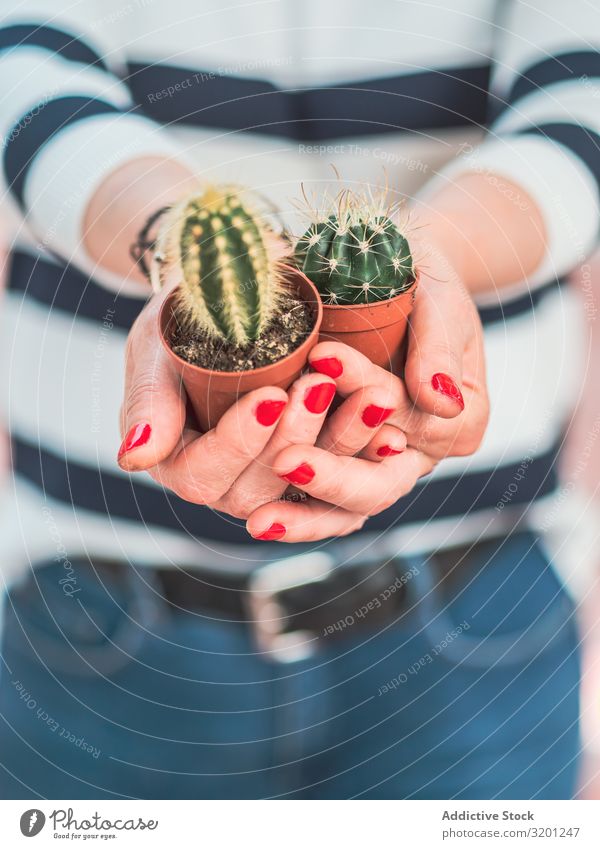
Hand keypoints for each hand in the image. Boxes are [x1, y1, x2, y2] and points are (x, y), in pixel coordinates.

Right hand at [118, 286, 353, 533]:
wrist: (225, 310)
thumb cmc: (180, 327)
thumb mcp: (156, 352)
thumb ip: (147, 404)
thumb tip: (134, 458)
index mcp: (179, 464)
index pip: (203, 474)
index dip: (238, 440)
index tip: (270, 395)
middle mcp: (226, 485)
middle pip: (260, 488)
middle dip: (296, 436)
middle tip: (321, 383)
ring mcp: (272, 483)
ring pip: (310, 486)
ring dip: (344, 443)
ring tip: (373, 396)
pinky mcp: (313, 469)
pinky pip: (343, 477)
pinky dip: (368, 453)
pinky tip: (394, 429)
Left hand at [245, 260, 488, 541]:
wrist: (391, 283)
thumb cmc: (417, 283)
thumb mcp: (438, 300)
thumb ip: (439, 347)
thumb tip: (441, 399)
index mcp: (462, 419)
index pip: (415, 418)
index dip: (368, 389)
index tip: (323, 356)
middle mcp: (421, 452)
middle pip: (382, 484)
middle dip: (333, 475)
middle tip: (287, 460)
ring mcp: (380, 466)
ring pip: (349, 511)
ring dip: (304, 515)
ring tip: (261, 520)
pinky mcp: (344, 467)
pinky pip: (322, 507)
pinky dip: (294, 514)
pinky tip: (260, 521)